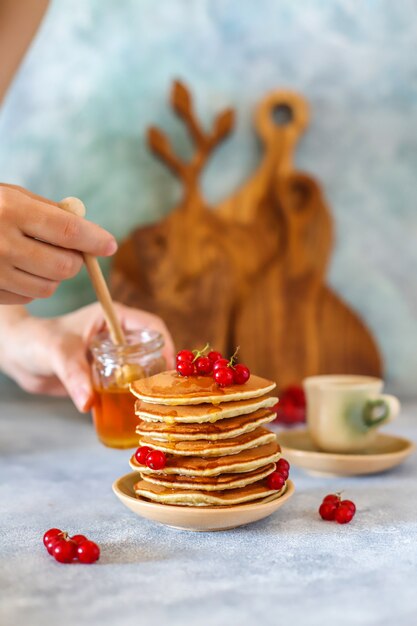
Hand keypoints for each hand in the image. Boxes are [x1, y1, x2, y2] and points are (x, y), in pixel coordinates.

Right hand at [0, 184, 116, 303]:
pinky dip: (31, 287)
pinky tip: (17, 269)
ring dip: (54, 275)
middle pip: (64, 266)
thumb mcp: (11, 196)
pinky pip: (28, 298)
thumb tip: (90, 233)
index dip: (94, 240)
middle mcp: (1, 243)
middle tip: (68, 250)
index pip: (68, 230)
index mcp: (10, 210)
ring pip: (49, 287)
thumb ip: (50, 211)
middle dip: (74, 260)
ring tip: (38, 258)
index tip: (110, 245)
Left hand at [0, 302, 174, 410]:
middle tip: (165, 393)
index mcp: (112, 318)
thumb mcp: (57, 353)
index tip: (170, 368)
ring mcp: (112, 357)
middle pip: (152, 351)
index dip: (166, 344)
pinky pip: (124, 386)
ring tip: (153, 406)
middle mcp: (117, 337)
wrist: (18, 357)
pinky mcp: (104, 376)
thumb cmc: (36, 341)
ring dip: (147, 387)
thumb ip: (73, 375)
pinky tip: (133, 414)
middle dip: (161, 371)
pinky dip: (130, 399)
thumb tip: (88, 403)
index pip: (151, 326)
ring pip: (141, 370)